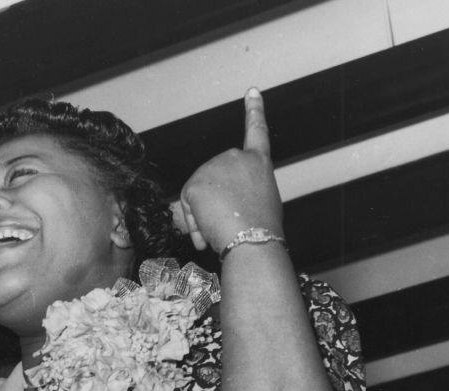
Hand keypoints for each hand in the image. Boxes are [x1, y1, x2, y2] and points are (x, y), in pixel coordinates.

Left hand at [172, 87, 283, 252]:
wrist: (253, 240)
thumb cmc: (261, 231)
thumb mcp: (260, 203)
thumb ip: (242, 193)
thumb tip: (217, 206)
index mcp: (258, 163)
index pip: (257, 132)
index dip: (255, 111)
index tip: (252, 92)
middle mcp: (236, 157)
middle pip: (213, 179)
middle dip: (213, 203)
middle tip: (228, 224)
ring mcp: (214, 167)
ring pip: (198, 195)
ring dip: (204, 217)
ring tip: (222, 229)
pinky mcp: (196, 182)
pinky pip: (187, 206)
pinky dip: (194, 223)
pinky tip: (209, 229)